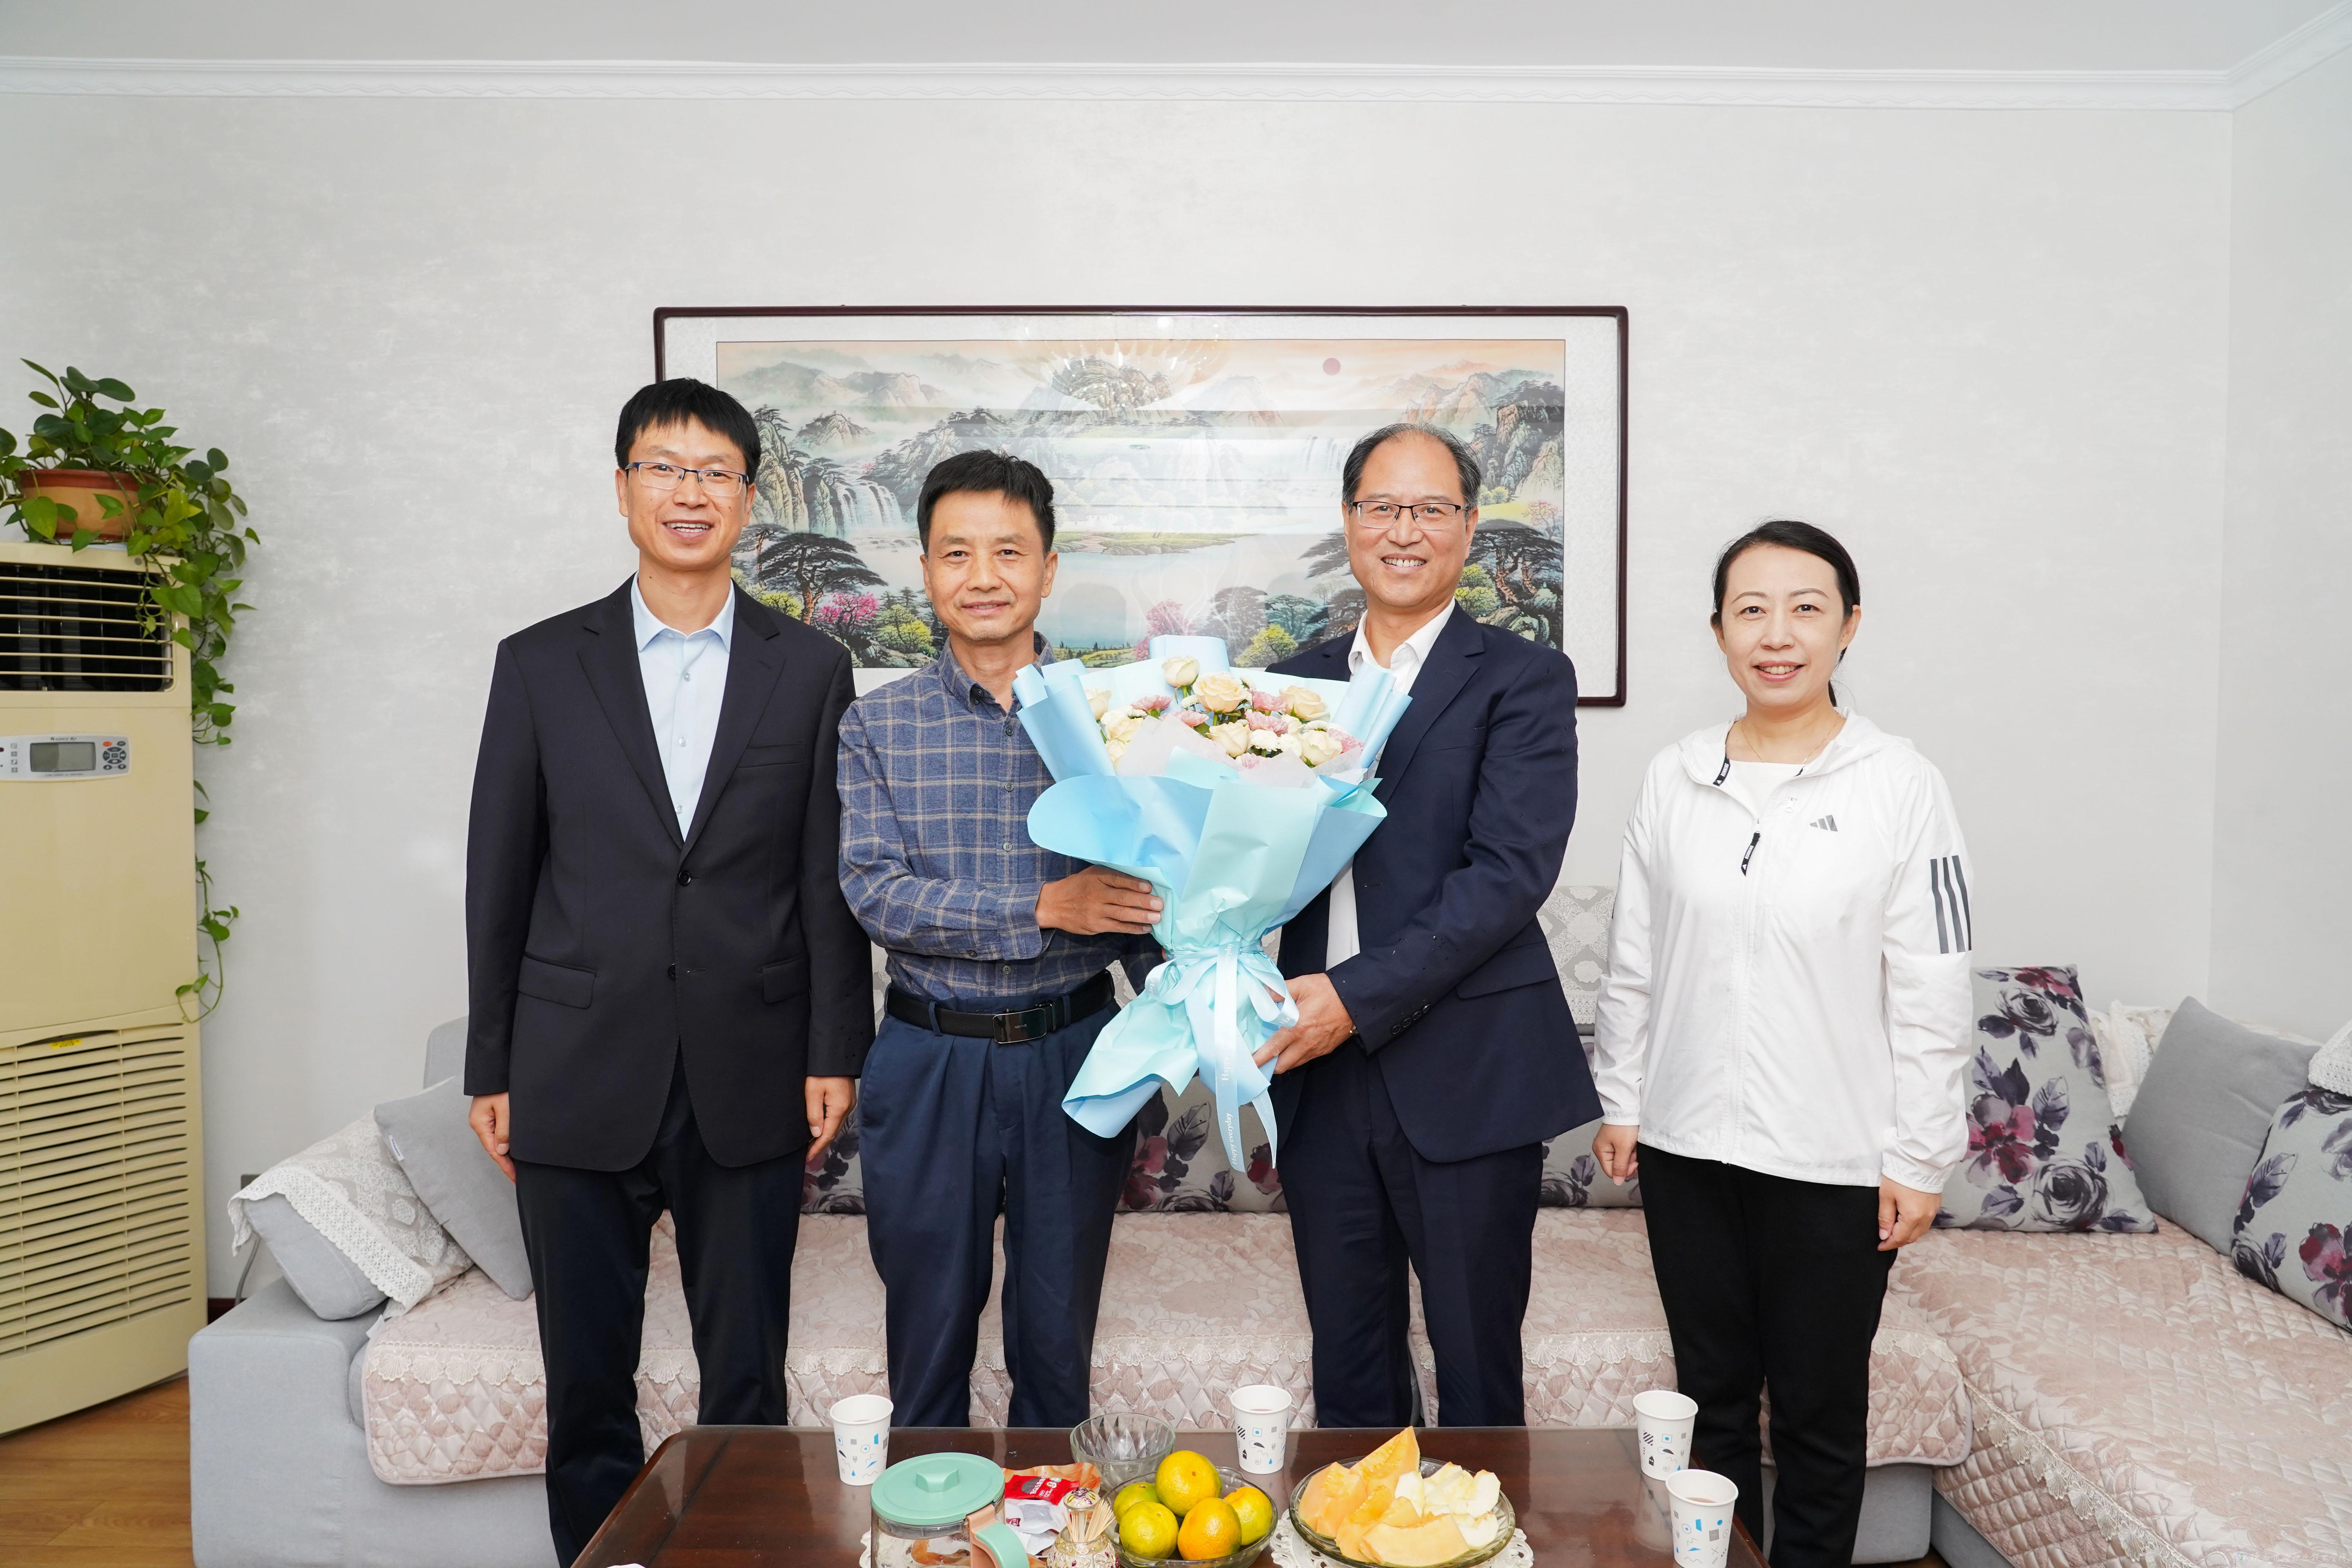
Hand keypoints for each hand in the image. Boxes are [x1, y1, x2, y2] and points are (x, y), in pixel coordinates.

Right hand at [468, 1093, 514, 1182]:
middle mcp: (480, 1124)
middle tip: (518, 1177)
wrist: (495, 1070)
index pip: (493, 1151)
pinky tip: (513, 1149)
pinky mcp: (490, 1115)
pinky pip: (498, 1133)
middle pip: (494, 1148)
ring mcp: (484, 1120)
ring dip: (506, 1154)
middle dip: (506, 1163)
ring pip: (496, 1142)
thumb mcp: (504, 1108)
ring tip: (517, 1167)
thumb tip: (503, 1151)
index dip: (505, 1165)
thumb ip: (504, 1130)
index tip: (514, 1177)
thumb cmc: (500, 1086)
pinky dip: (505, 1143)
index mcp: (480, 1124)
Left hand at [806, 1076, 856, 1162]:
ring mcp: (849, 1103)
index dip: (818, 1148)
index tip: (808, 1157)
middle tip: (809, 1153)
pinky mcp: (847, 1098)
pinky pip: (838, 1117)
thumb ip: (814, 1114)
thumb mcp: (812, 1092)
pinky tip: (822, 1127)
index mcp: (839, 1108)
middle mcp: (847, 1107)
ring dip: (825, 1135)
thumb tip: (816, 1133)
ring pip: (836, 1125)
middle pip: (833, 1132)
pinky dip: (830, 1125)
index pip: (828, 1135)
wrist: (836, 1054)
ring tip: (813, 1144)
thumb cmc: (822, 1070)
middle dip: (821, 1144)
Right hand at [1037, 866, 1162, 934]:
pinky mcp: (1095, 925)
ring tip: (1157, 917)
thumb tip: (1138, 879)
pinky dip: (1132, 928)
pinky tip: (1145, 928)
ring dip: (1141, 916)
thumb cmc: (1077, 887)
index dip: (1135, 883)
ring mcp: (1096, 911)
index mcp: (1097, 877)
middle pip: (1123, 898)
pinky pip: (1117, 927)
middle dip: (1143, 901)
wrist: (1053, 904)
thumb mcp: (1091, 874)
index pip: (1118, 879)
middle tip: (1159, 904)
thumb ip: (1111, 875)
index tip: (1149, 886)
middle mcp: (1097, 894)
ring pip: (1122, 914)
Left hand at [1253, 973, 1355, 1073]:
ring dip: (1283, 1062)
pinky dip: (1296, 1057)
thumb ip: (1280, 991)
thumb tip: (1264, 993)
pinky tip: (1293, 1047)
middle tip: (1261, 1059)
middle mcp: (1306, 1042)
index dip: (1260, 1059)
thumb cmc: (1331, 992)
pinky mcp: (1325, 1049)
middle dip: (1269, 1066)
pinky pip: (1306, 1059)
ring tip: (1275, 1054)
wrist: (1355, 1000)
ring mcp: (1316, 1048)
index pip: (1273, 1049)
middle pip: (1283, 1065)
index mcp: (1297, 1028)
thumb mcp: (1302, 985)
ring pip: (1294, 1064)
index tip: (1250, 1063)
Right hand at [1592, 1123, 1639, 1183]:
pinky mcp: (1615, 1141)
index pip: (1611, 1172)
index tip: (1634, 1162)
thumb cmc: (1623, 1126)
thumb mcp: (1623, 1148)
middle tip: (1633, 1151)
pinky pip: (1623, 1152)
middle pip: (1617, 1166)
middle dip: (1628, 1161)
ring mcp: (1608, 1145)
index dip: (1624, 1171)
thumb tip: (1617, 1182)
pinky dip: (1630, 1149)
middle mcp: (1602, 1149)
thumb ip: (1620, 1166)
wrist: (1628, 1110)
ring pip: (1622, 1159)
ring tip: (1633, 1145)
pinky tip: (1632, 1143)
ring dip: (1630, 1155)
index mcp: (1600, 1151)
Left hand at [1878, 1176, 1936, 1249]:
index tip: (1880, 1247)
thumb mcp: (1886, 1196)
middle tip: (1885, 1240)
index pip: (1900, 1238)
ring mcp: (1932, 1212)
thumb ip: (1885, 1217)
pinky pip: (1925, 1223)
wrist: (1920, 1160)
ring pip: (1919, 1232)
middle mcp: (1926, 1217)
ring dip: (1907, 1235)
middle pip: (1911, 1237)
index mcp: (1913, 1216)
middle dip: (1898, 1241)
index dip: (1889, 1244)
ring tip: (1894, 1232)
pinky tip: (1907, 1223)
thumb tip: (1884, 1235)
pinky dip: (1915, 1227)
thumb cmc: (1901, 1175)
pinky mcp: (1935, 1205)